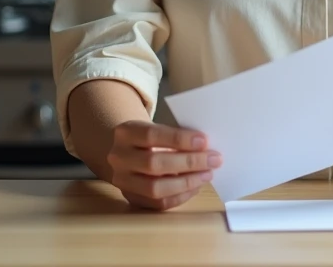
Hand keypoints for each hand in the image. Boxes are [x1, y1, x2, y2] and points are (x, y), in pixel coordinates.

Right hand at [106, 121, 221, 209]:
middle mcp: (118, 157)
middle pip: (154, 163)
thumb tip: (206, 148)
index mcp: (125, 133)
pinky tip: (196, 187)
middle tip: (213, 160)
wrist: (129, 153)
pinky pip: (159, 203)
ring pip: (155, 188)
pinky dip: (181, 196)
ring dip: (187, 182)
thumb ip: (176, 136)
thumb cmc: (152, 139)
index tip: (204, 141)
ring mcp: (122, 181)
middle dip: (188, 162)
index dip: (179, 139)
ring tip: (207, 174)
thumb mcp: (158, 128)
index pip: (151, 135)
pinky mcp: (132, 199)